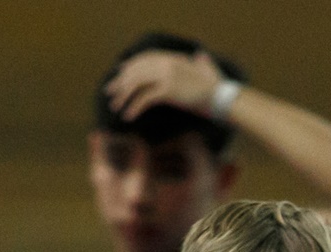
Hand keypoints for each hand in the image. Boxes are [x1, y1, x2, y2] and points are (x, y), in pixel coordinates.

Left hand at [103, 50, 224, 122]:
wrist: (221, 97)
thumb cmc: (214, 87)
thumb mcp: (205, 70)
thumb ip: (199, 62)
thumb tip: (199, 55)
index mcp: (172, 58)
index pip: (144, 59)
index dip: (129, 67)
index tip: (118, 76)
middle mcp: (168, 63)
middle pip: (136, 71)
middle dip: (120, 83)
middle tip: (110, 94)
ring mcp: (167, 75)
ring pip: (137, 84)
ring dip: (124, 96)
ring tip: (116, 108)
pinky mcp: (168, 89)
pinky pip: (145, 98)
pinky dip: (134, 107)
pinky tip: (129, 116)